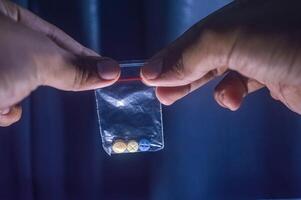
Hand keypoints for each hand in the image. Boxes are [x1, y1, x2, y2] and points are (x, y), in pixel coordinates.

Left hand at [0, 0, 119, 125]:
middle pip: (41, 63)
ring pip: (22, 84)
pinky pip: (3, 100)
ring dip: (18, 96)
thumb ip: (76, 68)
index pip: (61, 39)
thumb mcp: (38, 61)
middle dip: (47, 78)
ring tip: (6, 97)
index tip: (108, 71)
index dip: (86, 56)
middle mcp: (1, 39)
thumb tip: (114, 71)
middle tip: (74, 85)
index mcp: (11, 18)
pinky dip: (3, 109)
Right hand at [141, 0, 300, 113]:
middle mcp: (244, 32)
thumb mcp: (230, 38)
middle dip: (177, 73)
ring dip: (197, 86)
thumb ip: (191, 54)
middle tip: (157, 92)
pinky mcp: (270, 77)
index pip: (192, 37)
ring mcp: (257, 55)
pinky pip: (240, 85)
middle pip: (201, 55)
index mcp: (234, 15)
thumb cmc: (282, 41)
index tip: (147, 76)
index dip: (168, 56)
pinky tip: (231, 100)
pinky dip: (230, 94)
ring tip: (174, 97)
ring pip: (217, 72)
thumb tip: (152, 73)